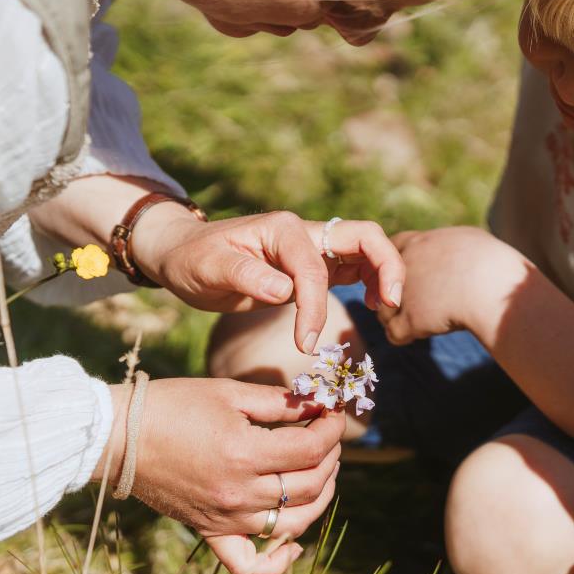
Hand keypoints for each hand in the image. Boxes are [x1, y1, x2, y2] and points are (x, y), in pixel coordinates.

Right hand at [99, 377, 344, 573]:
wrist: (118, 437)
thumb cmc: (171, 406)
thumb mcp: (229, 393)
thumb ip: (279, 402)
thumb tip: (318, 403)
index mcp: (245, 454)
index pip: (312, 449)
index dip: (332, 428)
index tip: (332, 412)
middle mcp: (239, 493)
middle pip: (310, 485)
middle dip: (330, 456)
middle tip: (327, 435)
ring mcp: (225, 518)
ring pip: (293, 523)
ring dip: (319, 499)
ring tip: (321, 473)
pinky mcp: (209, 532)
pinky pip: (248, 564)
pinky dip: (277, 562)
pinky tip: (294, 545)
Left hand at [133, 206, 404, 354]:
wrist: (183, 254)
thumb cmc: (193, 259)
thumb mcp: (208, 268)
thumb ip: (246, 276)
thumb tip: (285, 291)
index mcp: (283, 230)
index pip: (315, 267)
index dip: (315, 306)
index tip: (304, 343)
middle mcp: (305, 233)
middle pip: (365, 237)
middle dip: (386, 267)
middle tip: (390, 305)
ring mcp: (314, 247)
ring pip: (367, 251)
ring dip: (385, 275)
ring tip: (387, 308)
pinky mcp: (316, 265)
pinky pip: (356, 269)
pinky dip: (373, 283)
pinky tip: (373, 305)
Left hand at [375, 227, 529, 344]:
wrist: (494, 285)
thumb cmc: (496, 266)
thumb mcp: (474, 242)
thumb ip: (455, 247)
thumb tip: (457, 259)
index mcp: (423, 241)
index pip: (396, 248)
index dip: (400, 264)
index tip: (415, 277)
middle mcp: (406, 263)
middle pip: (382, 278)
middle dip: (391, 291)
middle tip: (406, 302)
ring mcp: (404, 291)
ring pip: (384, 308)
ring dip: (398, 316)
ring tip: (424, 321)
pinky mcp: (410, 319)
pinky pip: (394, 333)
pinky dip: (406, 336)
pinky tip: (422, 334)